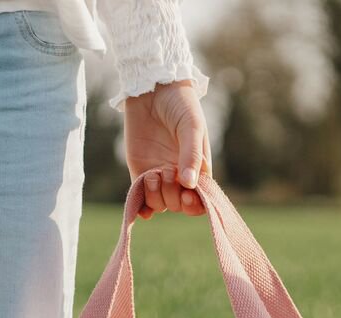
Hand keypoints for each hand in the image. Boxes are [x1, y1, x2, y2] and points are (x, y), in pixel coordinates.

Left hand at [124, 81, 211, 218]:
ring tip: (153, 174)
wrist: (152, 86)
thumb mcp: (191, 127)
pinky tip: (141, 207)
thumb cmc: (180, 104)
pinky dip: (141, 206)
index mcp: (198, 170)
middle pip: (179, 205)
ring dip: (157, 196)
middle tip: (168, 170)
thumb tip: (190, 185)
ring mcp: (160, 175)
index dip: (195, 205)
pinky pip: (141, 197)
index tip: (188, 195)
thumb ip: (192, 155)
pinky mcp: (140, 171)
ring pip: (161, 204)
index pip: (201, 200)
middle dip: (173, 195)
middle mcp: (180, 177)